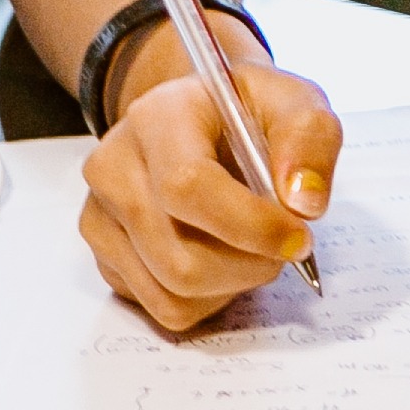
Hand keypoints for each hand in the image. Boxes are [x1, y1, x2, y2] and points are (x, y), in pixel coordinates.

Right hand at [81, 56, 343, 331]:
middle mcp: (113, 167)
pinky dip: (208, 299)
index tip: (299, 238)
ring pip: (172, 292)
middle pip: (179, 258)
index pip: (188, 186)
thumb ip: (309, 139)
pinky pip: (163, 307)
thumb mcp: (293, 102)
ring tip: (251, 247)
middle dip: (249, 266)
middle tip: (285, 247)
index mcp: (157, 117)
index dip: (250, 225)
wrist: (197, 119)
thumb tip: (303, 205)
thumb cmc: (247, 113)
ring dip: (232, 284)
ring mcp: (100, 215)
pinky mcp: (104, 255)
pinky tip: (221, 258)